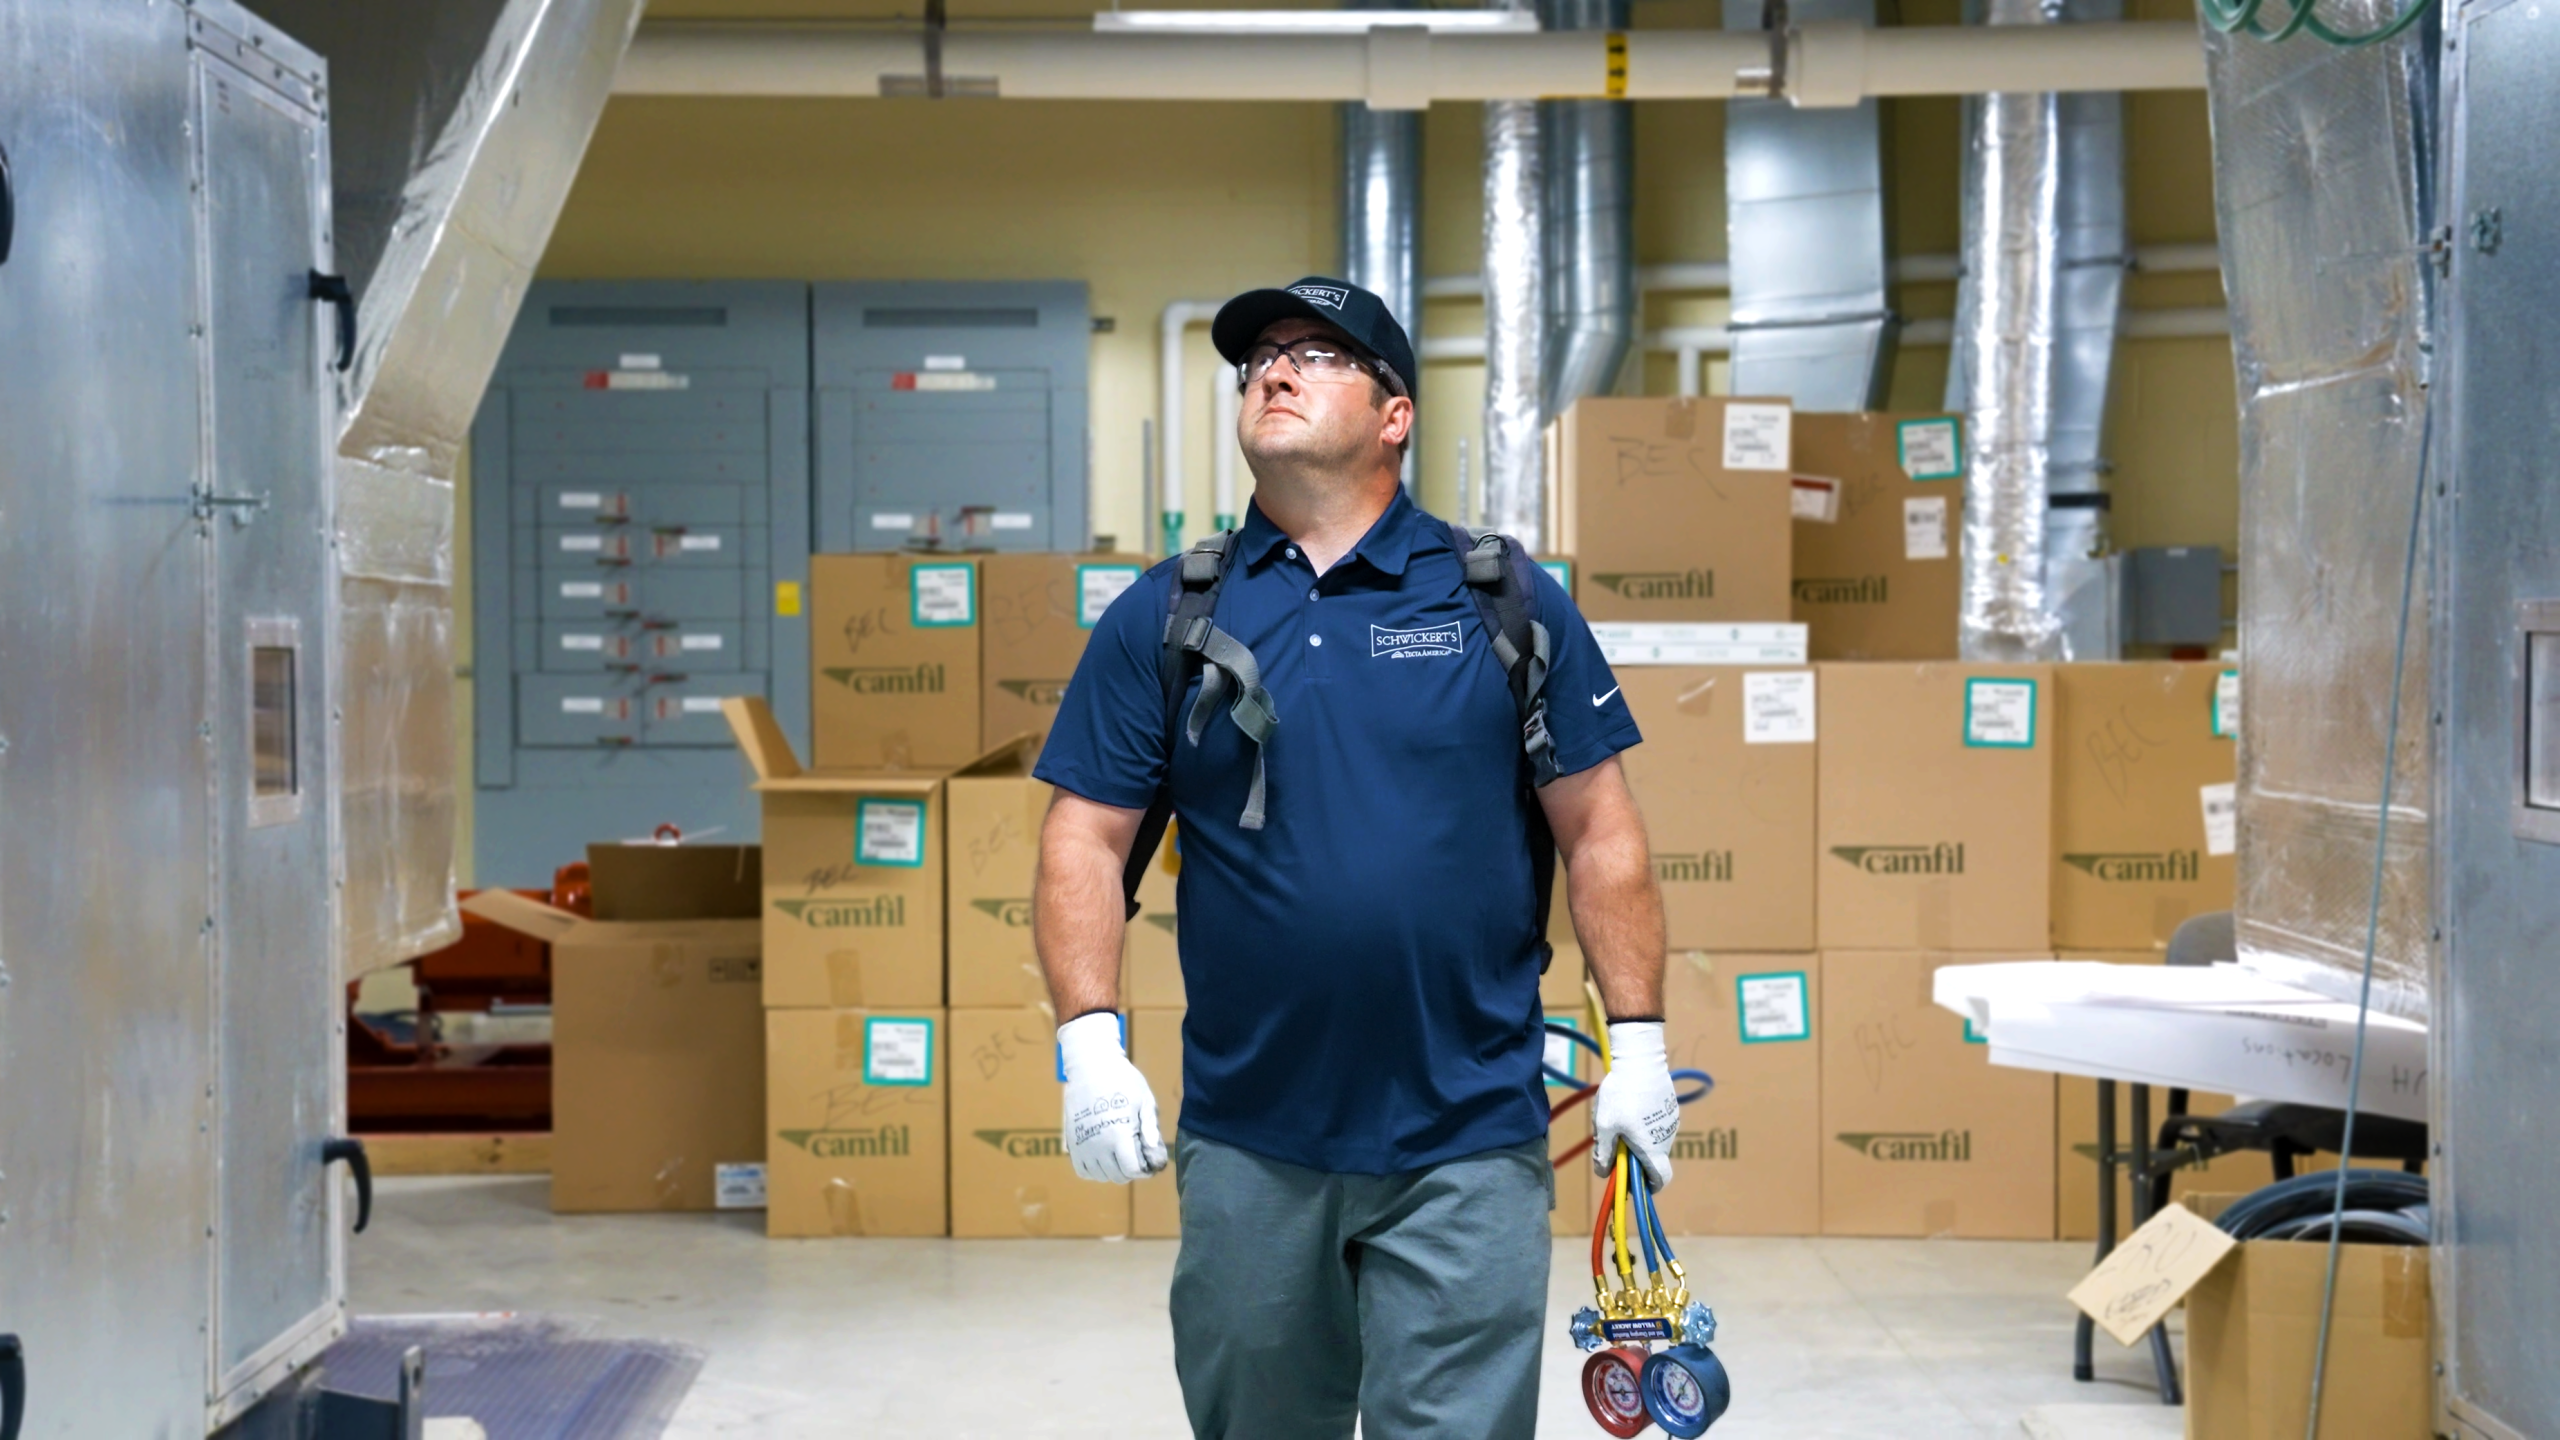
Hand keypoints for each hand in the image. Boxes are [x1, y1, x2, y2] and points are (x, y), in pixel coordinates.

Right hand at [1058, 1012, 1168, 1183]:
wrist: (1091, 1065)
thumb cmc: (1123, 1080)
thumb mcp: (1144, 1100)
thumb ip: (1150, 1128)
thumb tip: (1154, 1153)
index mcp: (1118, 1135)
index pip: (1132, 1171)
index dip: (1145, 1170)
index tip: (1149, 1161)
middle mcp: (1098, 1145)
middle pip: (1118, 1176)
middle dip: (1131, 1170)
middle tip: (1136, 1154)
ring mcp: (1082, 1144)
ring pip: (1100, 1176)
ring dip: (1113, 1170)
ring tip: (1120, 1153)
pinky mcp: (1072, 1141)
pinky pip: (1082, 1170)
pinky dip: (1094, 1170)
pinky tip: (1104, 1156)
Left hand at [1590, 1020, 1679, 1191]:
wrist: (1641, 1059)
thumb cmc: (1621, 1095)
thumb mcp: (1604, 1126)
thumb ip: (1603, 1152)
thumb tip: (1603, 1173)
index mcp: (1652, 1148)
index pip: (1661, 1180)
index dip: (1649, 1187)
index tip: (1633, 1184)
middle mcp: (1666, 1138)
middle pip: (1652, 1159)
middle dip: (1633, 1158)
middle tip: (1613, 1142)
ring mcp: (1670, 1122)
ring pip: (1652, 1140)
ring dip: (1637, 1138)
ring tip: (1617, 1116)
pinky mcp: (1669, 1107)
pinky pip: (1655, 1124)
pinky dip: (1642, 1124)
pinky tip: (1627, 1104)